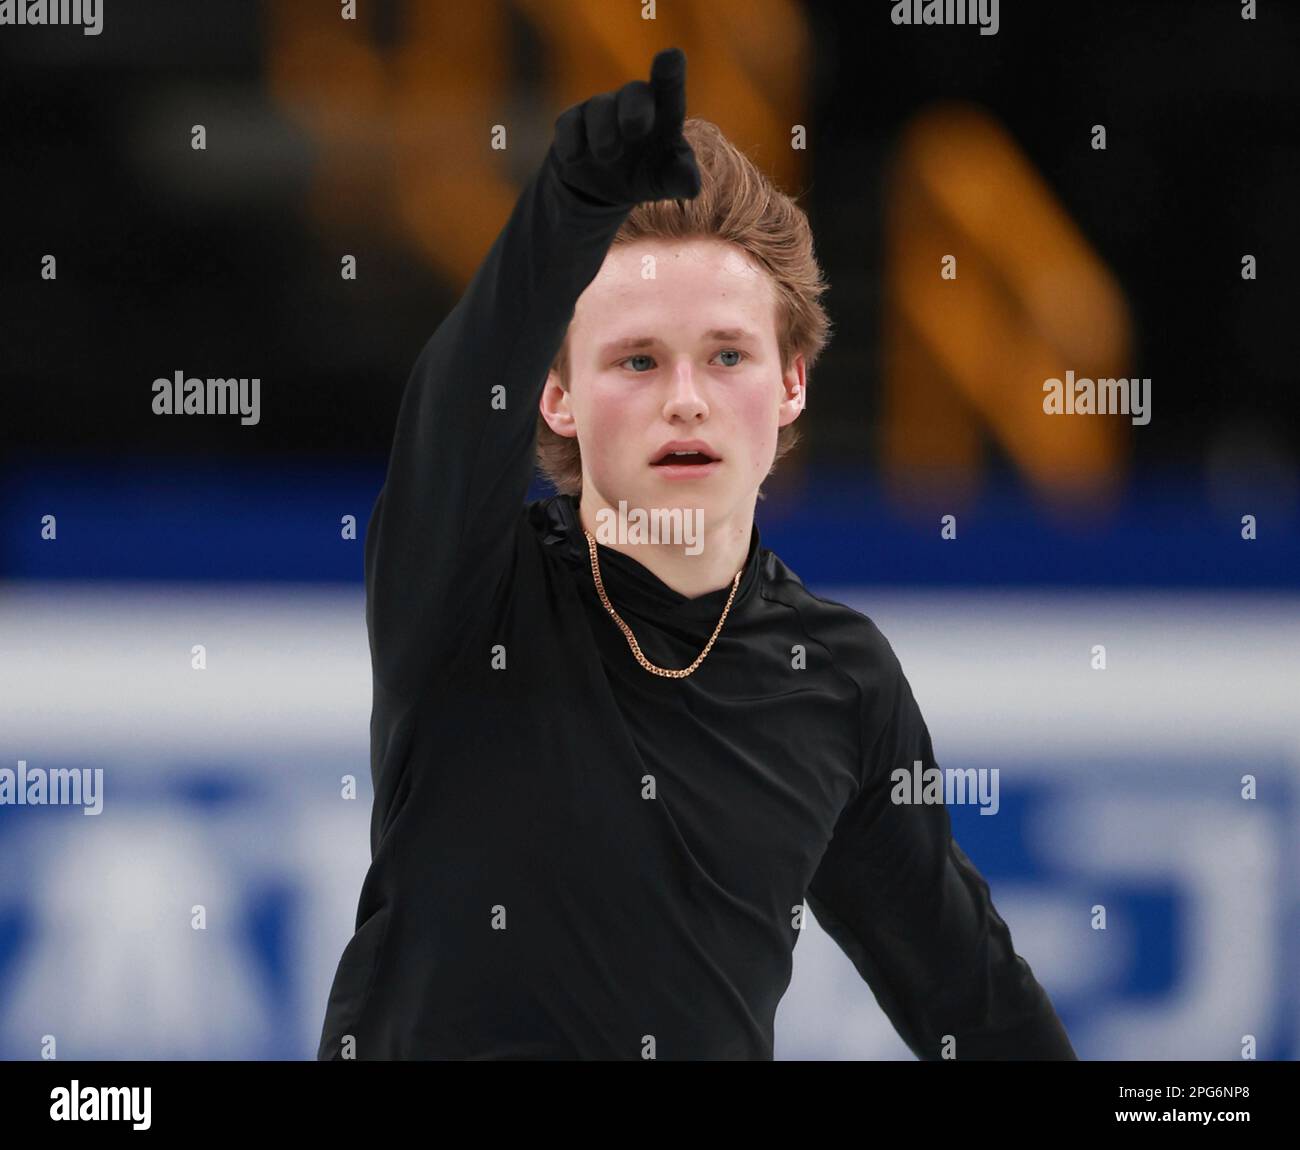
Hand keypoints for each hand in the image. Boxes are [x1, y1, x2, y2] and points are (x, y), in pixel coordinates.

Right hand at [549, 47, 701, 207]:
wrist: (604, 187)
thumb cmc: (648, 172)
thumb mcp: (667, 180)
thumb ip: (681, 179)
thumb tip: (692, 185)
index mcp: (663, 112)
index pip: (670, 86)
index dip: (670, 70)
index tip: (671, 57)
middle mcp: (633, 103)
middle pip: (635, 93)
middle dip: (635, 108)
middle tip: (634, 130)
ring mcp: (601, 110)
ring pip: (600, 108)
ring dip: (603, 133)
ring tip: (607, 156)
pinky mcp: (572, 122)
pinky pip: (568, 124)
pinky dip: (571, 140)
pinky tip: (573, 157)